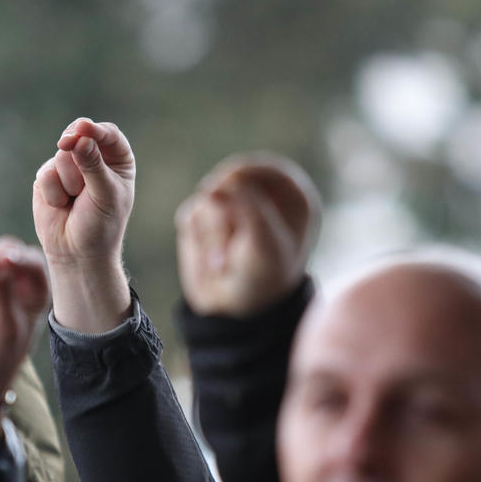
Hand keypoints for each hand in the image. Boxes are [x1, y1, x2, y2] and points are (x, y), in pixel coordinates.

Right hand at [33, 118, 134, 331]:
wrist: (76, 253)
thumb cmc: (100, 225)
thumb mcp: (105, 194)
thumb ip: (93, 165)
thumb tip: (79, 138)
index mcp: (117, 160)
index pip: (108, 134)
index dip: (95, 130)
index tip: (83, 129)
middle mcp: (94, 158)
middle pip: (80, 137)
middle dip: (75, 149)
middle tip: (66, 146)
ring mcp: (70, 167)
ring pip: (61, 155)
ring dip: (67, 181)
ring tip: (75, 201)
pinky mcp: (49, 178)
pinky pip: (45, 173)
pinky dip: (53, 192)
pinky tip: (61, 205)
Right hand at [175, 154, 319, 316]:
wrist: (236, 313)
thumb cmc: (264, 277)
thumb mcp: (265, 244)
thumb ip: (246, 208)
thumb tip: (213, 188)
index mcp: (290, 196)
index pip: (266, 168)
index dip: (245, 173)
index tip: (229, 183)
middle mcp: (260, 195)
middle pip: (231, 179)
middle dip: (226, 211)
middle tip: (231, 244)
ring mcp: (230, 205)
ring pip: (207, 198)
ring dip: (213, 233)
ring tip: (225, 262)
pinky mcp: (203, 219)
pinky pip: (190, 216)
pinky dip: (198, 240)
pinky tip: (212, 260)